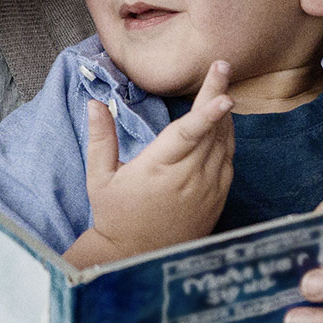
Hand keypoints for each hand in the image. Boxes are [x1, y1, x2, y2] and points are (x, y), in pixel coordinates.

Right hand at [81, 61, 234, 259]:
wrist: (136, 257)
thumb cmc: (115, 215)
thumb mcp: (99, 178)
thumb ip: (101, 138)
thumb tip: (95, 103)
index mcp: (158, 170)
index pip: (188, 135)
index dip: (208, 113)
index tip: (224, 93)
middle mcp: (188, 179)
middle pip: (210, 130)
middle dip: (217, 94)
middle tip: (222, 66)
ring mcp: (207, 190)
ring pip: (224, 144)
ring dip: (223, 115)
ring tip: (218, 88)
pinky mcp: (217, 199)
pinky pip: (227, 162)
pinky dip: (226, 139)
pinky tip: (221, 124)